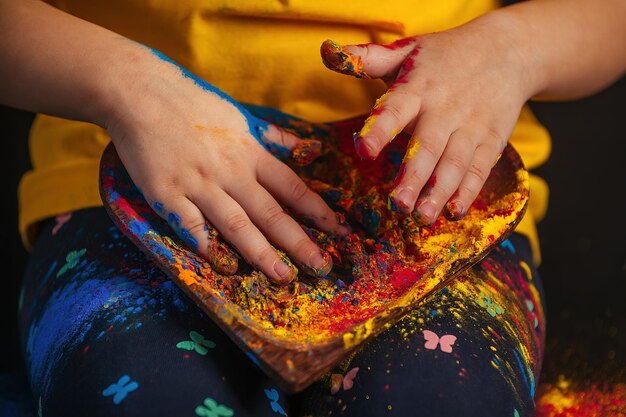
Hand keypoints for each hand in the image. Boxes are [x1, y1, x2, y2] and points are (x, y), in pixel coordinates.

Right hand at [105, 48, 345, 283]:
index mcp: (250, 153)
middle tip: (321, 267)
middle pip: (271, 213)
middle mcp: (230, 171)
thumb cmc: (192, 103)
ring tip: (282, 276)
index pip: (293, 188)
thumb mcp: (240, 115)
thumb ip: (273, 137)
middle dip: (299, 242)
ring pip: (236, 224)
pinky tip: (222, 264)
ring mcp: (198, 184)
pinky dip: (206, 244)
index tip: (339, 232)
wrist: (139, 92)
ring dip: (261, 253)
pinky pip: (190, 225)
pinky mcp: (166, 194)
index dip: (318, 212)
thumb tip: (307, 147)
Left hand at [321, 16, 531, 223]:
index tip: (364, 150)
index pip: (396, 109)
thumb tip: (327, 52)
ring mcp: (471, 126)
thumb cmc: (446, 55)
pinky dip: (469, 191)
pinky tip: (455, 212)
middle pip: (428, 146)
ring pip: (455, 163)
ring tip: (423, 217)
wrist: (508, 50)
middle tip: (397, 205)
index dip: (380, 129)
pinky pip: (480, 168)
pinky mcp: (491, 139)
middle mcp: (445, 108)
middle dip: (414, 177)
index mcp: (418, 87)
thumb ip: (369, 58)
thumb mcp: (408, 49)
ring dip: (440, 191)